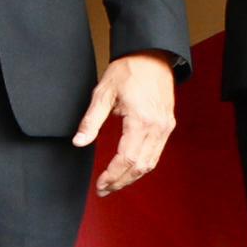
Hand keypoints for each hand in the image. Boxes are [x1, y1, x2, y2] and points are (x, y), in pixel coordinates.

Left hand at [76, 51, 176, 194]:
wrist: (152, 56)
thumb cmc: (127, 70)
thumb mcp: (103, 92)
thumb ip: (91, 120)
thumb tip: (79, 142)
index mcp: (141, 120)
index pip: (126, 158)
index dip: (113, 175)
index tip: (100, 184)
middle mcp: (157, 127)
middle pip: (140, 165)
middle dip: (121, 181)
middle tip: (104, 190)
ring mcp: (165, 127)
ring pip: (150, 162)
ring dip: (132, 176)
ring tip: (114, 184)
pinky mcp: (167, 125)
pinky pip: (156, 152)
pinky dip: (142, 165)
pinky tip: (129, 169)